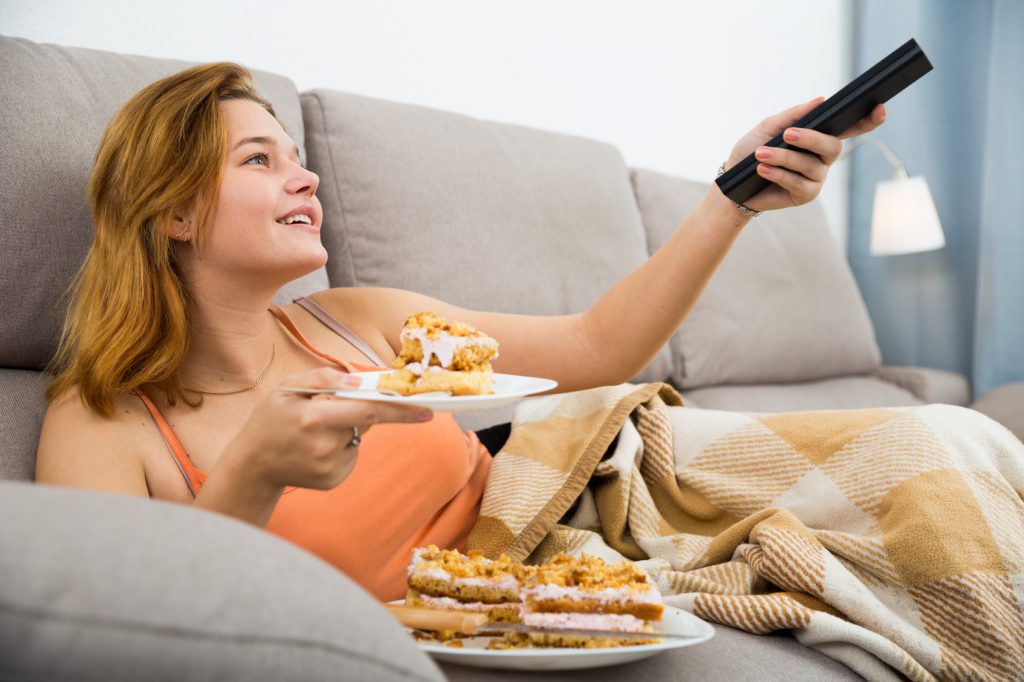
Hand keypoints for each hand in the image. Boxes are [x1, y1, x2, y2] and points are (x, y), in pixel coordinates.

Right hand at [227, 367, 431, 491]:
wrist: (253, 464)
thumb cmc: (271, 418)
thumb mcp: (287, 388)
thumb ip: (323, 378)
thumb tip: (360, 381)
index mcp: (312, 418)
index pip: (366, 412)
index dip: (398, 410)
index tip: (428, 409)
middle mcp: (323, 446)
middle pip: (366, 423)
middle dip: (382, 412)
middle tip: (408, 408)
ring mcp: (330, 467)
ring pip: (358, 436)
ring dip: (349, 426)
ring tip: (316, 429)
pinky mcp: (334, 479)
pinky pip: (352, 453)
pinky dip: (343, 445)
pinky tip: (317, 447)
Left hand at [723, 97, 886, 211]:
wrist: (733, 182)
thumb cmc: (751, 151)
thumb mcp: (768, 128)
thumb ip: (793, 115)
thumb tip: (820, 100)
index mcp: (818, 138)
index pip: (850, 128)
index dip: (868, 120)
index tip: (880, 108)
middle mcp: (823, 158)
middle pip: (832, 146)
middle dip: (811, 139)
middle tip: (788, 134)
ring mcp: (816, 178)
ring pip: (810, 165)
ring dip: (784, 158)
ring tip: (761, 154)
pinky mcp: (805, 195)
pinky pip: (797, 183)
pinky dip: (778, 174)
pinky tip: (763, 169)